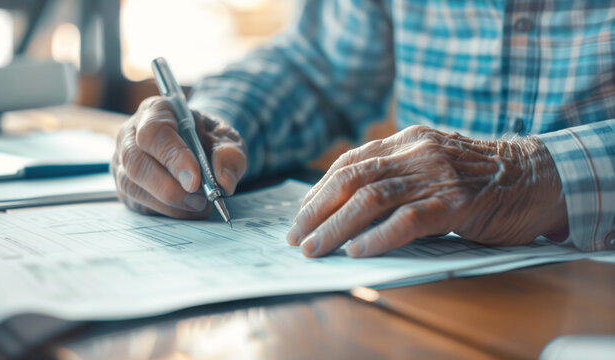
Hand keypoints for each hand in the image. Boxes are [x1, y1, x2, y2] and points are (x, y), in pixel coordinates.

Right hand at [111, 96, 246, 217]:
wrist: (199, 146)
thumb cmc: (208, 138)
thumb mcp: (226, 139)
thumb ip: (229, 154)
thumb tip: (223, 182)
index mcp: (155, 111)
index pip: (153, 133)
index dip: (173, 157)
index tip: (195, 180)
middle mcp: (130, 135)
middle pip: (136, 163)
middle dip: (170, 188)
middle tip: (200, 200)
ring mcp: (122, 162)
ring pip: (133, 187)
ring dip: (170, 203)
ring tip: (199, 204)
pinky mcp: (125, 187)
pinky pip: (138, 204)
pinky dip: (166, 211)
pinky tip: (187, 208)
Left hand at [287, 125, 567, 257]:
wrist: (536, 176)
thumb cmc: (479, 177)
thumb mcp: (432, 162)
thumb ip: (397, 174)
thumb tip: (348, 206)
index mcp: (407, 140)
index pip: (350, 162)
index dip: (319, 189)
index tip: (301, 214)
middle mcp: (417, 152)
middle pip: (352, 179)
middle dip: (317, 210)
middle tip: (296, 237)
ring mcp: (437, 175)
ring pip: (371, 199)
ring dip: (336, 228)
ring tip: (314, 248)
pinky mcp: (457, 203)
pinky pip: (407, 220)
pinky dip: (377, 237)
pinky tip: (356, 251)